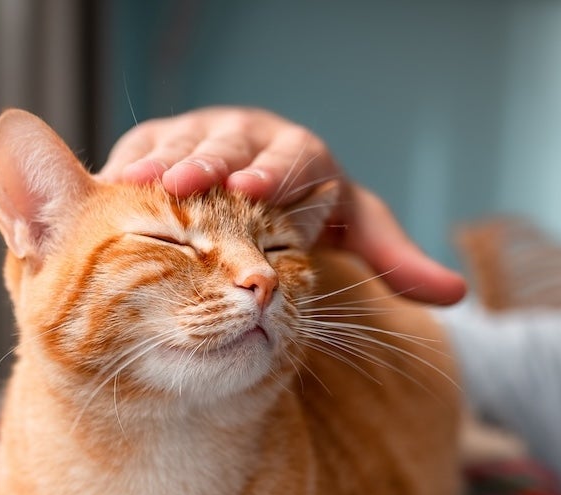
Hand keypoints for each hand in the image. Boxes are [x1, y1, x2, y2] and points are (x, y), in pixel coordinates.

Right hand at [97, 107, 465, 304]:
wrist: (263, 179)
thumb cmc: (311, 207)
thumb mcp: (355, 229)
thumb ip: (394, 258)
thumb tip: (455, 295)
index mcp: (301, 154)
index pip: (291, 159)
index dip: (273, 172)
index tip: (257, 189)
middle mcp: (251, 137)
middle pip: (230, 143)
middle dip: (209, 161)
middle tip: (188, 181)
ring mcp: (204, 134)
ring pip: (181, 142)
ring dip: (159, 162)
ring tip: (136, 181)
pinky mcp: (163, 142)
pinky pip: (143, 149)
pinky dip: (126, 167)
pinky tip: (105, 187)